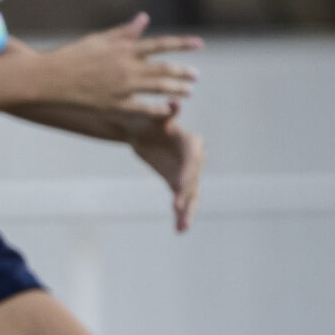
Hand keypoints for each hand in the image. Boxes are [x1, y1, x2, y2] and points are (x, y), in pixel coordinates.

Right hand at [34, 15, 202, 113]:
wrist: (48, 79)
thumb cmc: (71, 56)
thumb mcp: (98, 39)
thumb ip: (124, 32)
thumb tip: (144, 18)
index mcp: (124, 49)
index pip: (161, 44)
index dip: (182, 44)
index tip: (199, 44)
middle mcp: (127, 67)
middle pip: (165, 69)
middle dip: (183, 72)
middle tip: (195, 75)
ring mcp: (122, 88)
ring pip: (159, 88)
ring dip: (178, 89)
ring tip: (188, 91)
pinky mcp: (114, 105)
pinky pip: (144, 108)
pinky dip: (159, 109)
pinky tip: (168, 109)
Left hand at [128, 107, 205, 233]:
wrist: (140, 130)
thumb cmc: (145, 119)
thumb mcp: (152, 116)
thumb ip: (165, 113)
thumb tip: (173, 104)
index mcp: (189, 141)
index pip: (192, 158)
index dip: (188, 171)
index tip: (180, 185)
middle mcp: (194, 158)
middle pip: (193, 178)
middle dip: (186, 194)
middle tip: (178, 208)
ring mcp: (187, 172)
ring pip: (191, 193)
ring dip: (187, 210)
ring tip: (183, 227)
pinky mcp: (178, 182)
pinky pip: (182, 199)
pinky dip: (181, 214)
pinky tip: (180, 230)